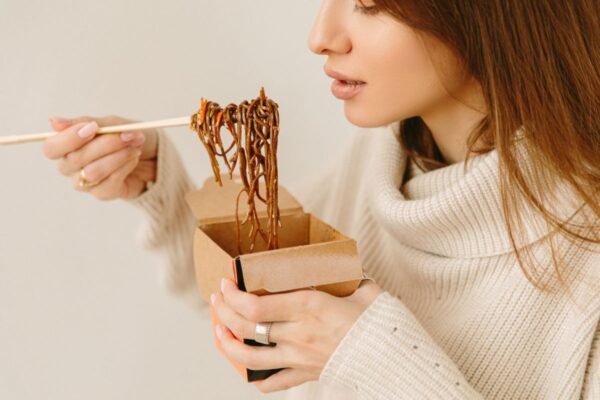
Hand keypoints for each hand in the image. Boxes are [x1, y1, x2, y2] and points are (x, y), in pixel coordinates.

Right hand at [42, 115, 158, 199]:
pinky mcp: (104, 193)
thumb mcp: (111, 123)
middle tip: (128, 135)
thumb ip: (84, 123)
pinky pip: (108, 183)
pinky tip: (134, 158)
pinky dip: (125, 167)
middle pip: (74, 159)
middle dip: (105, 144)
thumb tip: (53, 122)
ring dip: (118, 156)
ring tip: (135, 146)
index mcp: (67, 146)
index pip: (52, 148)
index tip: (92, 128)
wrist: (155, 154)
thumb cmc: (127, 136)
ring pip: (92, 172)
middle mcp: (71, 166)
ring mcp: (86, 182)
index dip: (69, 139)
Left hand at [210, 277, 383, 392]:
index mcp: (308, 308)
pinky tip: (245, 367)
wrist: (392, 357)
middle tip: (217, 300)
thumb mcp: (363, 288)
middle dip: (223, 311)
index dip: (232, 296)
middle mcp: (297, 334)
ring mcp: (298, 358)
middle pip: (246, 328)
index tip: (225, 284)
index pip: (255, 306)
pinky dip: (255, 378)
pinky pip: (272, 383)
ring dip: (227, 343)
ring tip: (218, 330)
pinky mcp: (305, 374)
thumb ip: (346, 276)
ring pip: (250, 357)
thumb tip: (342, 262)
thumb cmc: (378, 321)